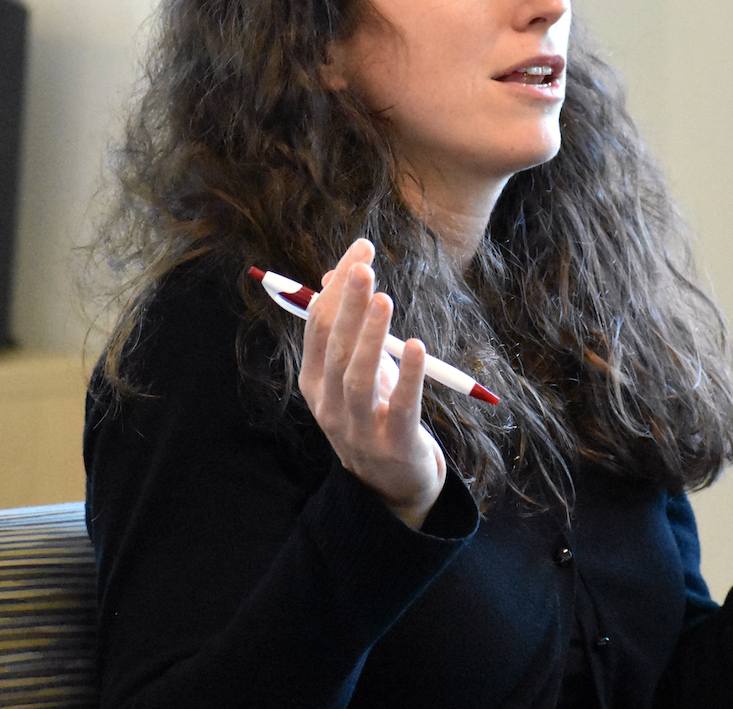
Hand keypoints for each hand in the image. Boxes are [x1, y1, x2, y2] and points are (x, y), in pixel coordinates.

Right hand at [298, 239, 445, 528]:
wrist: (391, 483)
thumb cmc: (375, 413)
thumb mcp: (355, 370)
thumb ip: (347, 327)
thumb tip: (336, 272)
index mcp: (314, 382)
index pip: (318, 325)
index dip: (338, 286)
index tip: (362, 249)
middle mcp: (328, 404)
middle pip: (335, 347)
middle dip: (349, 304)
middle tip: (365, 266)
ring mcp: (357, 428)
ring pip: (358, 377)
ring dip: (371, 336)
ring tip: (384, 299)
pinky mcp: (393, 444)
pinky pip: (400, 407)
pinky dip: (409, 376)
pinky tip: (417, 347)